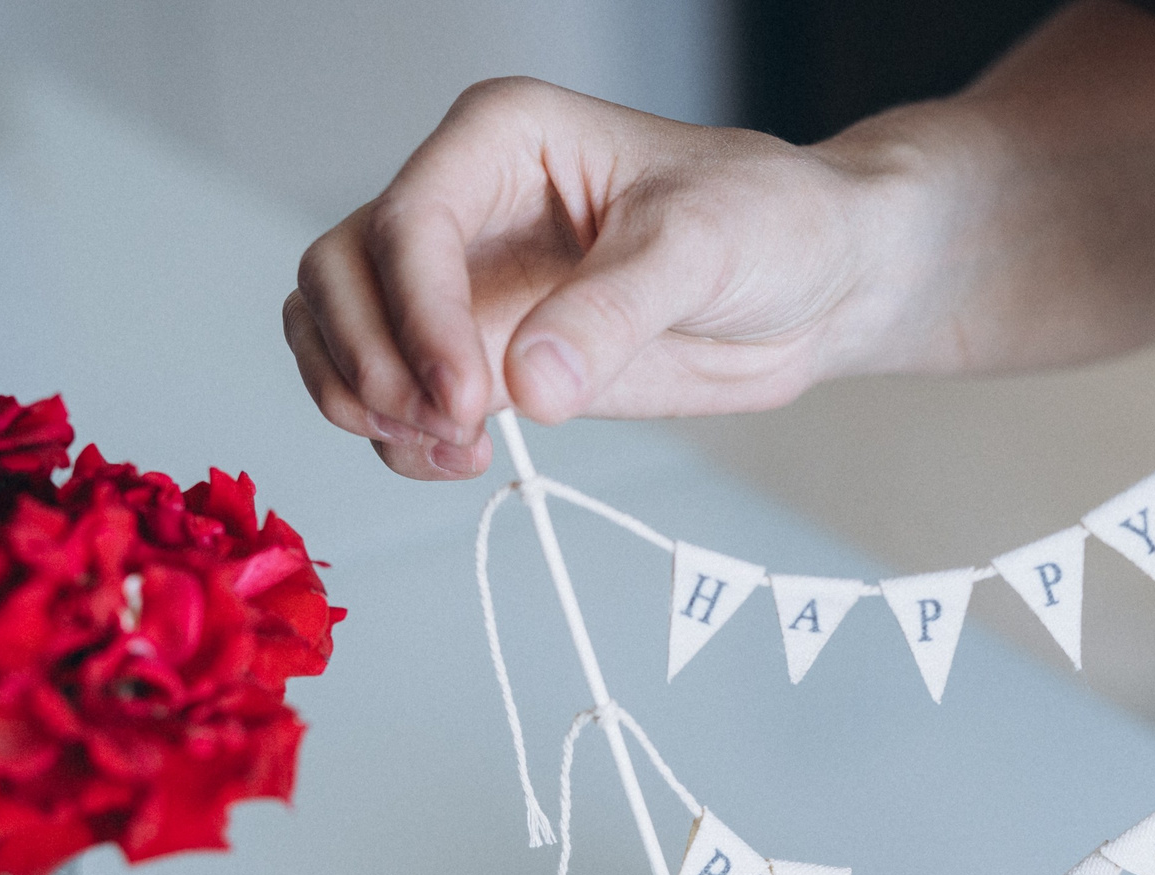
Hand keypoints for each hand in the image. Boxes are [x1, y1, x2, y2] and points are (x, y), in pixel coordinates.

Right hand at [284, 77, 919, 480]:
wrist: (815, 282)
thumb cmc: (770, 223)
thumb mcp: (701, 250)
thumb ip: (614, 312)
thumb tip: (531, 384)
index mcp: (502, 139)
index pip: (409, 220)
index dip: (417, 314)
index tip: (468, 395)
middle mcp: (463, 203)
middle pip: (340, 272)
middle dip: (371, 357)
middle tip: (446, 424)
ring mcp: (462, 282)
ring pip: (339, 332)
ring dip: (364, 400)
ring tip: (449, 449)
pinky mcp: (479, 352)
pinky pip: (392, 393)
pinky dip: (397, 435)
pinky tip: (456, 457)